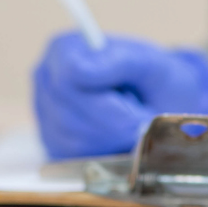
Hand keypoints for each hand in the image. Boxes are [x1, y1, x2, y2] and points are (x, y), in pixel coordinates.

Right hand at [33, 31, 207, 159]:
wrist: (160, 102)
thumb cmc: (153, 77)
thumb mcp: (148, 63)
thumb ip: (119, 62)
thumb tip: (80, 70)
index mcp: (65, 50)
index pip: (69, 77)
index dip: (104, 97)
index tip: (135, 103)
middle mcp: (48, 80)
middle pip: (70, 112)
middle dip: (115, 121)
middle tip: (144, 119)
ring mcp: (47, 113)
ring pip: (74, 137)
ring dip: (114, 137)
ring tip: (136, 124)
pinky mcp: (56, 143)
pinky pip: (76, 156)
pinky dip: (107, 150)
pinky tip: (123, 136)